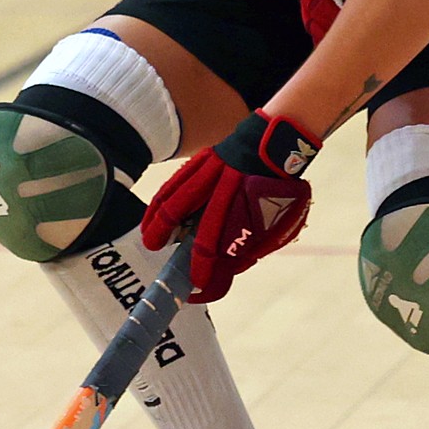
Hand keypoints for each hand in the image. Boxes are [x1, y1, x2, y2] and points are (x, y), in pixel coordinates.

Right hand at [140, 111, 321, 303]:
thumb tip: (225, 272)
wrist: (277, 143)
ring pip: (177, 200)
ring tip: (151, 242)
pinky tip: (152, 215)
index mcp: (251, 205)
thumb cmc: (278, 188)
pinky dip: (160, 202)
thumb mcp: (278, 221)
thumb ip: (252, 245)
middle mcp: (229, 189)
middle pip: (200, 224)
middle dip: (187, 254)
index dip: (207, 267)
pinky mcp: (203, 160)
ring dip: (160, 225)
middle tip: (174, 274)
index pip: (223, 242)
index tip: (199, 285)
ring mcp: (214, 171)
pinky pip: (175, 183)